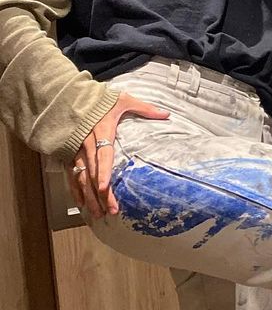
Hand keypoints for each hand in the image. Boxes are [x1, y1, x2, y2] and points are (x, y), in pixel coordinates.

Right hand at [67, 92, 169, 220]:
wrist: (69, 96)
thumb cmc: (98, 99)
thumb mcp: (122, 100)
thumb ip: (144, 108)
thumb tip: (165, 114)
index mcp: (101, 131)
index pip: (102, 155)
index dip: (102, 172)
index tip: (104, 188)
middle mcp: (86, 144)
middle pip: (93, 173)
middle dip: (100, 194)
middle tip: (109, 210)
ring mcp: (75, 151)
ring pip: (81, 178)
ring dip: (88, 197)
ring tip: (97, 213)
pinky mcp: (68, 155)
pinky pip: (71, 175)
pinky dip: (75, 190)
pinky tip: (81, 203)